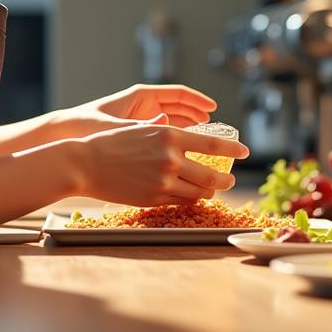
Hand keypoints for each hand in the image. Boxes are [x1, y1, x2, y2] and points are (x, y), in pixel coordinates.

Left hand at [57, 84, 217, 138]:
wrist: (65, 134)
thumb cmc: (86, 125)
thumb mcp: (115, 126)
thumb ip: (141, 126)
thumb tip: (167, 121)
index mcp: (140, 96)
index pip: (177, 94)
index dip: (198, 100)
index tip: (213, 108)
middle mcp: (144, 105)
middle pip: (180, 108)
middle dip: (198, 117)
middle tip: (217, 128)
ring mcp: (142, 119)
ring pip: (174, 122)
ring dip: (190, 130)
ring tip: (206, 142)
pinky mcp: (138, 134)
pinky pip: (164, 134)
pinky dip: (176, 142)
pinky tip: (187, 154)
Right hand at [71, 119, 250, 205]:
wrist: (85, 164)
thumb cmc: (112, 143)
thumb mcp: (143, 129)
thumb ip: (168, 134)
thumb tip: (190, 139)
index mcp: (170, 136)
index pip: (213, 144)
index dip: (233, 149)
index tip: (246, 151)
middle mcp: (170, 158)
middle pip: (212, 175)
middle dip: (226, 179)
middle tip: (230, 179)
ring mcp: (163, 181)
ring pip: (199, 192)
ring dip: (210, 192)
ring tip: (213, 189)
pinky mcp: (153, 198)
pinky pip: (182, 201)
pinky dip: (191, 199)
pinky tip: (192, 195)